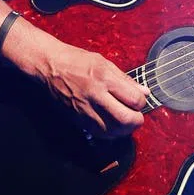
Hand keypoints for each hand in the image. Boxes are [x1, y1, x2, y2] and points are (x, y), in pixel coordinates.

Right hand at [17, 36, 150, 137]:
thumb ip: (126, 79)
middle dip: (137, 121)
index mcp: (104, 78)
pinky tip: (112, 126)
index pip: (134, 99)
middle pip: (125, 119)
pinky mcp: (77, 118)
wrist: (49, 66)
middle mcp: (95, 96)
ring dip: (124, 130)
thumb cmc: (76, 61)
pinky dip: (110, 133)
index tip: (139, 100)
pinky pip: (99, 133)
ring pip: (112, 131)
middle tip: (137, 116)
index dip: (141, 102)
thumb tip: (144, 92)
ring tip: (125, 121)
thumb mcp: (104, 63)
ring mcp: (85, 109)